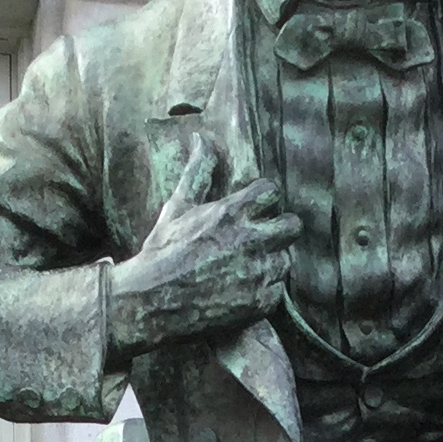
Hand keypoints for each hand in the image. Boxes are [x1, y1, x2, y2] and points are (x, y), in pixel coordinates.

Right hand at [106, 138, 300, 358]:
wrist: (150, 303)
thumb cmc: (162, 252)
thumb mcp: (177, 207)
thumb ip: (197, 173)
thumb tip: (201, 139)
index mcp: (231, 212)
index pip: (270, 192)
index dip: (263, 200)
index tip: (253, 209)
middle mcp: (249, 240)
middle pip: (292, 226)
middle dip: (280, 229)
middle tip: (263, 238)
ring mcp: (257, 273)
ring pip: (284, 261)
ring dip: (270, 263)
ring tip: (246, 270)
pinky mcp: (259, 302)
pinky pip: (277, 293)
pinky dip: (263, 293)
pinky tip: (241, 292)